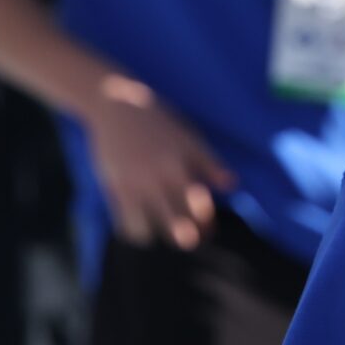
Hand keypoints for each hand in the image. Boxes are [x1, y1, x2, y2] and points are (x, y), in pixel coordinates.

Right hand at [81, 80, 237, 250]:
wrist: (117, 106)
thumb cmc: (159, 122)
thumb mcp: (189, 138)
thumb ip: (209, 163)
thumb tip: (231, 184)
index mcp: (182, 164)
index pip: (200, 206)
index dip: (207, 224)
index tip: (207, 230)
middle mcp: (158, 177)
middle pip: (178, 223)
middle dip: (188, 237)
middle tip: (189, 239)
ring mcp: (134, 183)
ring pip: (149, 229)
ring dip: (158, 235)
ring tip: (161, 231)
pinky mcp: (113, 186)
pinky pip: (125, 223)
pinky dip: (135, 231)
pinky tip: (141, 226)